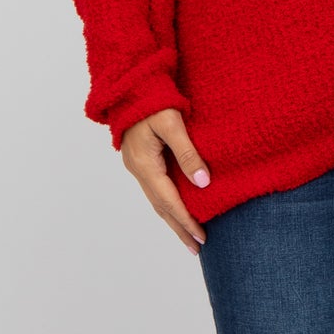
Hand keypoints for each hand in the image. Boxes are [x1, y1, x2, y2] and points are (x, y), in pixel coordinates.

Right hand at [120, 108, 210, 252]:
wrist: (130, 85)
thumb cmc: (153, 100)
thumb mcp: (173, 124)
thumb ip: (188, 153)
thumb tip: (203, 182)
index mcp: (145, 164)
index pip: (169, 200)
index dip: (186, 220)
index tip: (201, 237)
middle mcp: (138, 169)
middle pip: (161, 207)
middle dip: (179, 228)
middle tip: (196, 248)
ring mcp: (137, 166)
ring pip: (156, 200)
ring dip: (172, 219)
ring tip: (188, 236)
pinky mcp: (140, 160)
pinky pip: (154, 189)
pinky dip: (166, 204)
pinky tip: (176, 210)